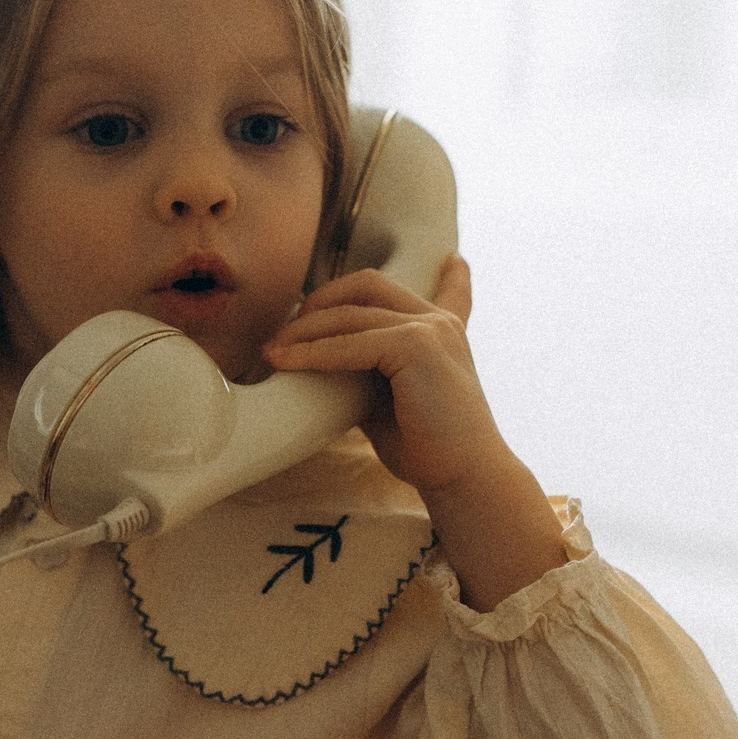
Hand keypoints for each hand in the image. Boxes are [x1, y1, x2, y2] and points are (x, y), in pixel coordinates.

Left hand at [264, 255, 500, 497]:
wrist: (464, 478)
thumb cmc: (428, 451)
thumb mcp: (392, 402)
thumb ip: (368, 375)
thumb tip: (321, 367)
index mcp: (444, 334)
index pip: (451, 292)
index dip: (453, 276)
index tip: (453, 261)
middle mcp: (440, 323)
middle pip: (367, 285)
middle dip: (320, 301)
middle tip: (286, 333)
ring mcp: (430, 329)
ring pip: (349, 312)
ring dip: (303, 331)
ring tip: (273, 353)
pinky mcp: (416, 346)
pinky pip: (350, 343)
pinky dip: (313, 353)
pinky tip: (287, 363)